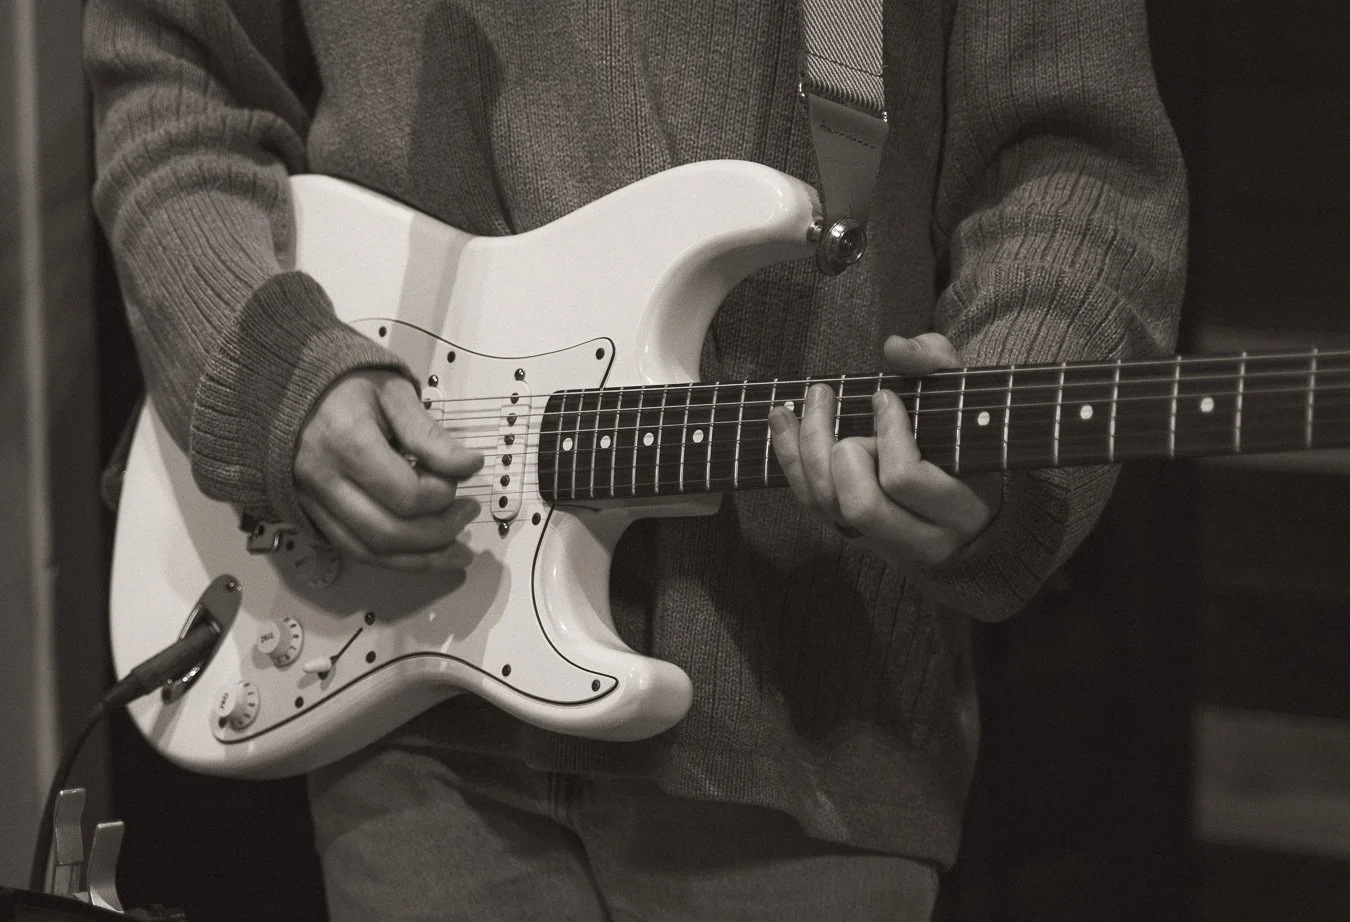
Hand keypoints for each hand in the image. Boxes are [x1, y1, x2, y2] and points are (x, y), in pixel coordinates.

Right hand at [294, 370, 483, 570]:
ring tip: (458, 550)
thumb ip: (430, 434)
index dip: (443, 493)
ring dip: (420, 559)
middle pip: (387, 531)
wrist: (290, 389)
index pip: (405, 493)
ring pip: (370, 551)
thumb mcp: (394, 394)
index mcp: (346, 441)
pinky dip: (394, 560)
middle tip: (468, 513)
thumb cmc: (345, 386)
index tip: (464, 475)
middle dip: (438, 532)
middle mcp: (323, 478)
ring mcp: (313, 501)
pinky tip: (425, 555)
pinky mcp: (312, 513)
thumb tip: (470, 466)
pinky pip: (354, 550)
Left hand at [768, 333, 998, 565]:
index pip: (906, 478)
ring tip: (806, 403)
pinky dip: (791, 462)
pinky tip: (783, 422)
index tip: (882, 396)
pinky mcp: (855, 539)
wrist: (970, 501)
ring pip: (829, 508)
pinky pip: (812, 506)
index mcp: (963, 509)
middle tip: (834, 404)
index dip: (887, 433)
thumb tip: (894, 347)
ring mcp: (886, 546)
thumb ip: (938, 363)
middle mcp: (925, 541)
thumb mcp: (965, 396)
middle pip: (860, 504)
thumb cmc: (966, 437)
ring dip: (807, 451)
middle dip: (838, 448)